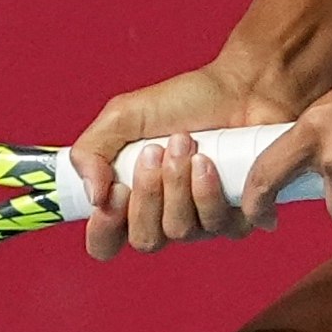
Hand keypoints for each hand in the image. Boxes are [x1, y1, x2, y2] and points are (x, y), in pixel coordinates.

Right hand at [67, 58, 306, 260]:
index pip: (105, 244)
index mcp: (132, 200)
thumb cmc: (184, 102)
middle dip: (147, 194)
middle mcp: (165, 218)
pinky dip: (209, 190)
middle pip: (145, 240)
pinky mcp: (238, 219)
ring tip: (185, 144)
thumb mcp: (123, 117)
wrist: (240, 88)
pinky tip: (210, 161)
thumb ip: (91, 152)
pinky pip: (218, 226)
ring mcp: (202, 223)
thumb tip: (92, 196)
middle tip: (155, 152)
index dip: (104, 229)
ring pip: (180, 232)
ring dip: (178, 184)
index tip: (114, 190)